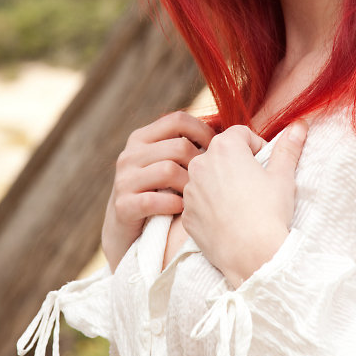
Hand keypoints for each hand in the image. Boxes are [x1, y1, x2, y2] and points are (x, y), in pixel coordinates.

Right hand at [102, 111, 215, 270]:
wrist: (129, 235)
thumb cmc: (161, 195)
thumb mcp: (168, 164)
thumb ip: (188, 147)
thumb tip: (232, 131)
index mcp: (141, 138)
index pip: (178, 120)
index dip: (203, 132)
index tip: (217, 151)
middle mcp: (129, 155)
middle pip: (178, 147)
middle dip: (200, 165)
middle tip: (211, 182)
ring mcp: (124, 180)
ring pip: (168, 171)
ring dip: (189, 187)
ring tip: (197, 197)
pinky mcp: (123, 205)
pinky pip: (155, 200)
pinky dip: (174, 205)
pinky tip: (182, 210)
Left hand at [182, 121, 307, 286]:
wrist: (251, 255)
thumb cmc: (269, 212)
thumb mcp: (283, 176)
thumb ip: (288, 147)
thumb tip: (300, 124)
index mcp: (225, 147)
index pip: (240, 134)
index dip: (256, 147)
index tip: (265, 166)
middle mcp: (201, 163)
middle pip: (221, 153)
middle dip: (237, 163)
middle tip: (255, 186)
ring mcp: (190, 189)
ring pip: (207, 177)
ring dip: (221, 183)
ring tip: (242, 204)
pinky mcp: (186, 213)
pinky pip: (199, 202)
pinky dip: (211, 206)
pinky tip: (229, 219)